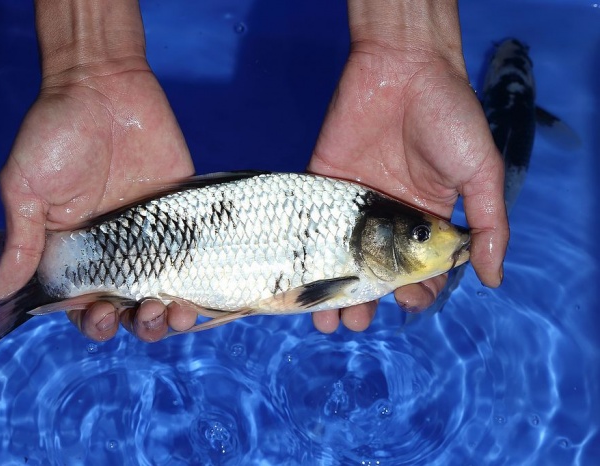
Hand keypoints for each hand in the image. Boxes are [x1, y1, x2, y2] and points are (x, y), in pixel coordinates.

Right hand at [0, 60, 197, 341]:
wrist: (103, 85)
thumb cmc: (55, 134)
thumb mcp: (25, 188)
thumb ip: (20, 242)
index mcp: (76, 252)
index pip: (85, 305)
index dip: (94, 322)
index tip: (100, 314)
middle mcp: (117, 251)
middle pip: (131, 309)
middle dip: (140, 325)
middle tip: (146, 312)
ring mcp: (154, 236)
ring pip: (167, 293)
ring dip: (172, 316)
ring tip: (175, 312)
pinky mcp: (184, 215)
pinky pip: (196, 258)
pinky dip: (202, 282)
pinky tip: (203, 293)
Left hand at [308, 42, 507, 332]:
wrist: (403, 68)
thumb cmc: (449, 118)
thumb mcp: (480, 172)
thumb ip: (488, 225)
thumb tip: (493, 277)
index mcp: (424, 220)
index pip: (418, 270)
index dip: (413, 292)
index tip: (405, 302)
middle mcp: (386, 219)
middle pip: (372, 271)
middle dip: (365, 301)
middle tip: (355, 320)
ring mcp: (351, 204)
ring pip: (338, 258)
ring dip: (332, 290)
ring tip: (326, 319)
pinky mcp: (322, 185)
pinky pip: (311, 225)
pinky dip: (303, 255)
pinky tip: (300, 282)